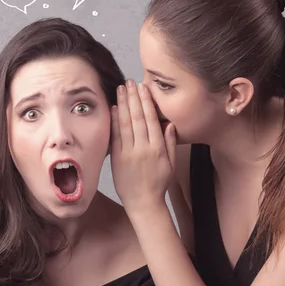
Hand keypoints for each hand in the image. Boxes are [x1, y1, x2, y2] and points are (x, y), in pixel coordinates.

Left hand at [110, 79, 176, 215]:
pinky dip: (114, 121)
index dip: (146, 102)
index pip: (151, 119)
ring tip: (121, 89)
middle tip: (130, 82)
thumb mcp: (171, 164)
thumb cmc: (158, 184)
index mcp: (158, 148)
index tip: (143, 88)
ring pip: (125, 123)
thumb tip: (169, 123)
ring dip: (123, 104)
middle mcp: (143, 148)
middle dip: (134, 97)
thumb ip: (170, 143)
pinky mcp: (117, 159)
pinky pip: (115, 136)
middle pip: (137, 117)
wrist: (143, 203)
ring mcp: (129, 153)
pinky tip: (113, 108)